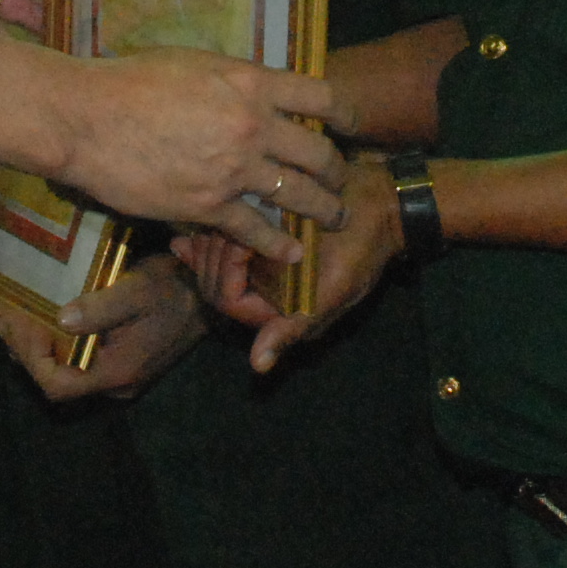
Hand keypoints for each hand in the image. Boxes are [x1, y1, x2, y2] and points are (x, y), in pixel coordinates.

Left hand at [0, 261, 208, 399]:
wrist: (208, 298)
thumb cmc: (173, 291)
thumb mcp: (136, 291)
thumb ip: (101, 308)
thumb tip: (61, 319)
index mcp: (116, 372)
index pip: (58, 386)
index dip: (30, 360)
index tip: (18, 325)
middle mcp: (115, 383)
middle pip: (56, 383)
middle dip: (25, 353)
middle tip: (3, 321)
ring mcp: (118, 377)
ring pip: (65, 376)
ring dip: (36, 351)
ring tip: (12, 322)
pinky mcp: (121, 364)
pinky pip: (78, 365)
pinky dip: (55, 348)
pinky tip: (42, 325)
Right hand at [58, 51, 340, 247]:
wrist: (86, 119)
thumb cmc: (128, 82)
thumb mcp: (192, 63)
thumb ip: (230, 81)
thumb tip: (250, 90)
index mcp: (250, 83)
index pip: (320, 97)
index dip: (345, 115)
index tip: (352, 126)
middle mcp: (252, 125)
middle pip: (319, 153)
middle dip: (338, 172)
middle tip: (342, 182)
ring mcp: (234, 168)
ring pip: (298, 195)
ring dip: (323, 210)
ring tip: (334, 218)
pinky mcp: (209, 205)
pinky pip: (257, 230)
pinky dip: (278, 244)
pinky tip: (292, 252)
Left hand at [184, 150, 400, 371]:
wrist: (382, 200)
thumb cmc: (364, 243)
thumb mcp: (336, 286)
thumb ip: (296, 325)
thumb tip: (257, 367)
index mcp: (284, 310)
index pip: (230, 300)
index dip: (227, 272)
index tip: (242, 242)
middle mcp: (270, 295)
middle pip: (215, 285)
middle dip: (214, 255)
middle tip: (226, 223)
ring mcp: (266, 270)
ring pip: (215, 266)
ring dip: (211, 242)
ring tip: (215, 217)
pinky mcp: (267, 246)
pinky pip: (226, 250)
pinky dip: (207, 241)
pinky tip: (185, 237)